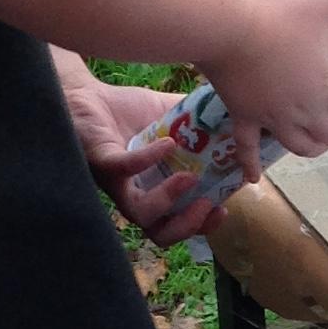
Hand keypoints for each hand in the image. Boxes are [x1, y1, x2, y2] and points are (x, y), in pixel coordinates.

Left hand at [59, 69, 226, 247]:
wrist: (88, 95)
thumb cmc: (129, 112)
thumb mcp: (175, 117)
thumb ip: (204, 124)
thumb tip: (239, 120)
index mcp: (154, 190)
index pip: (178, 224)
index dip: (202, 226)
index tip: (224, 209)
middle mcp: (134, 194)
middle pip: (160, 233)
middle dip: (188, 225)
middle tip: (209, 205)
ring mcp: (117, 182)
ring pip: (140, 214)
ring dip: (169, 201)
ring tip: (190, 178)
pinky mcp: (102, 162)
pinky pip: (125, 169)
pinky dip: (148, 160)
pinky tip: (168, 144)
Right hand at [196, 0, 327, 162]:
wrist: (225, 24)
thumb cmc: (276, 11)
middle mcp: (306, 108)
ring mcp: (274, 117)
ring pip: (303, 148)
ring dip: (314, 146)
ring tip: (316, 136)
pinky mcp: (245, 117)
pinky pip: (249, 150)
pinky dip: (252, 166)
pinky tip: (255, 178)